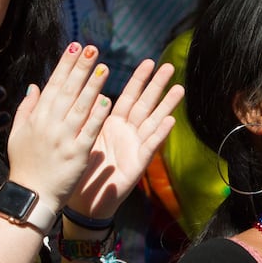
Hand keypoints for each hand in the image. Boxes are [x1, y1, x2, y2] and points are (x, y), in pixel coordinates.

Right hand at [6, 43, 113, 209]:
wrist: (31, 195)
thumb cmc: (25, 165)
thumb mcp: (18, 134)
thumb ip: (27, 109)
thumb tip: (34, 86)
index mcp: (37, 118)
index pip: (53, 85)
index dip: (65, 64)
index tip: (75, 46)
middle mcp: (50, 125)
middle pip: (68, 91)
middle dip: (80, 68)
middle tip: (92, 49)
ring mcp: (64, 139)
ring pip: (80, 107)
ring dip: (92, 86)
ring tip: (103, 67)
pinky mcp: (77, 154)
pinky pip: (89, 131)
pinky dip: (97, 116)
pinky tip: (107, 100)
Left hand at [71, 59, 182, 220]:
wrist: (83, 201)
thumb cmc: (82, 169)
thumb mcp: (82, 136)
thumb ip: (88, 115)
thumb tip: (84, 90)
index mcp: (112, 124)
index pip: (128, 96)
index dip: (139, 80)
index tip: (149, 61)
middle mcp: (127, 133)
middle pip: (145, 104)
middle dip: (157, 85)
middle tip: (170, 66)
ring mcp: (135, 148)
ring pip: (153, 122)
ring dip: (166, 106)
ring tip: (179, 88)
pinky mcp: (137, 165)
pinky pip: (149, 147)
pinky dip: (159, 134)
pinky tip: (170, 121)